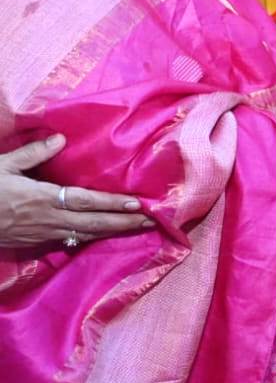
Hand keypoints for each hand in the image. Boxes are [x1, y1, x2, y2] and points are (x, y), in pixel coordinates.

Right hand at [0, 134, 151, 247]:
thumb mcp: (1, 165)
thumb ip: (31, 153)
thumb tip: (59, 139)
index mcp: (41, 198)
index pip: (85, 202)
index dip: (113, 204)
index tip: (137, 203)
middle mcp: (47, 219)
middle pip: (94, 223)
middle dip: (124, 223)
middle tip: (153, 220)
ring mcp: (43, 234)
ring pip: (85, 234)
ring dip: (113, 232)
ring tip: (137, 228)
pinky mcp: (36, 243)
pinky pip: (70, 241)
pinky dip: (91, 237)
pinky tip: (104, 234)